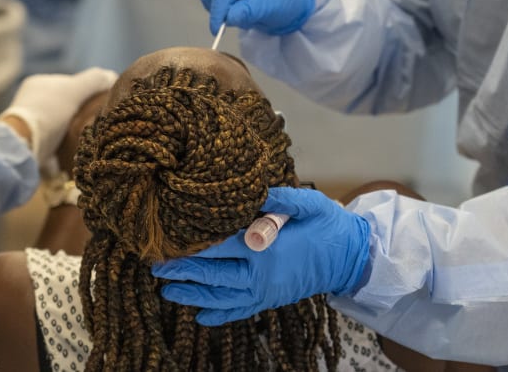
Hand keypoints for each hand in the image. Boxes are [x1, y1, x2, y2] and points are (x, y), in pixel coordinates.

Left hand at [0, 68, 117, 177]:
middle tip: (98, 121)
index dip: (87, 91)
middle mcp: (32, 102)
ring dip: (75, 133)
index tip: (102, 101)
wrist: (23, 146)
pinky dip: (66, 150)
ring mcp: (31, 125)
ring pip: (61, 126)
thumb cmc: (47, 112)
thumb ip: (94, 80)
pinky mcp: (32, 146)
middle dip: (82, 113)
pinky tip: (78, 152)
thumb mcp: (75, 90)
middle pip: (66, 106)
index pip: (70, 84)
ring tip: (91, 139)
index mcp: (39, 84)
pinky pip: (55, 146)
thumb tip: (112, 76)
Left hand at [152, 187, 370, 325]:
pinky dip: (219, 315)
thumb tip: (252, 191)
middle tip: (156, 267)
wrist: (352, 258)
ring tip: (167, 291)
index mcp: (267, 248)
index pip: (221, 246)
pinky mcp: (270, 300)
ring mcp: (265, 291)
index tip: (170, 240)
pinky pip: (240, 311)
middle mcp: (261, 274)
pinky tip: (200, 317)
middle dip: (183, 271)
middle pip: (213, 274)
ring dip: (193, 295)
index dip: (194, 244)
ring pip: (221, 297)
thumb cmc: (328, 225)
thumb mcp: (307, 203)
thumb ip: (278, 199)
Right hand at [201, 0, 314, 35]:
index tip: (217, 30)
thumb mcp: (271, 6)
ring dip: (222, 9)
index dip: (220, 8)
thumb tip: (228, 19)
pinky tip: (237, 5)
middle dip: (223, 10)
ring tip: (244, 10)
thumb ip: (250, 11)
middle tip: (242, 20)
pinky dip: (221, 6)